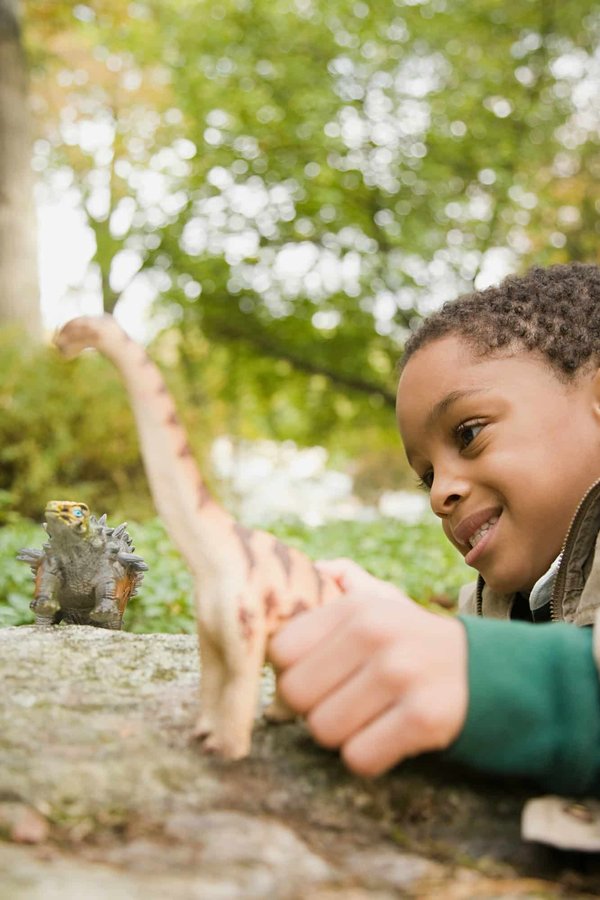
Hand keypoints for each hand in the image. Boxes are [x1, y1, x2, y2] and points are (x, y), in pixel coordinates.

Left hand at [270, 558, 467, 776]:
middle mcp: (376, 634)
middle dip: (313, 706)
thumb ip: (344, 582)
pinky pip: (359, 758)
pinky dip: (368, 757)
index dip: (292, 670)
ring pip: (323, 730)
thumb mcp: (384, 602)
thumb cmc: (416, 642)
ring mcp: (401, 675)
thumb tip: (315, 568)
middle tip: (342, 700)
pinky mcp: (424, 719)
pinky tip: (388, 737)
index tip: (316, 675)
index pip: (280, 650)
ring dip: (342, 734)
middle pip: (294, 694)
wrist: (494, 672)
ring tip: (368, 717)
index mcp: (356, 607)